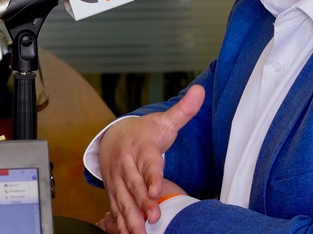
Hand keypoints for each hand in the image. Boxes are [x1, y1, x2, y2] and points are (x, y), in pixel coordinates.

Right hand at [99, 84, 203, 233]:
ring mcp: (117, 178)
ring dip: (130, 216)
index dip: (151, 177)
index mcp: (141, 147)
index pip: (148, 162)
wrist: (114, 136)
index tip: (155, 190)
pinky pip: (115, 207)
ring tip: (139, 232)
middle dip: (142, 201)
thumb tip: (199, 92)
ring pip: (123, 198)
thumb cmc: (144, 132)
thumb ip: (183, 110)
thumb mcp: (164, 121)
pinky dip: (120, 221)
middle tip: (153, 216)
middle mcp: (126, 163)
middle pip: (134, 184)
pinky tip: (128, 233)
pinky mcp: (113, 190)